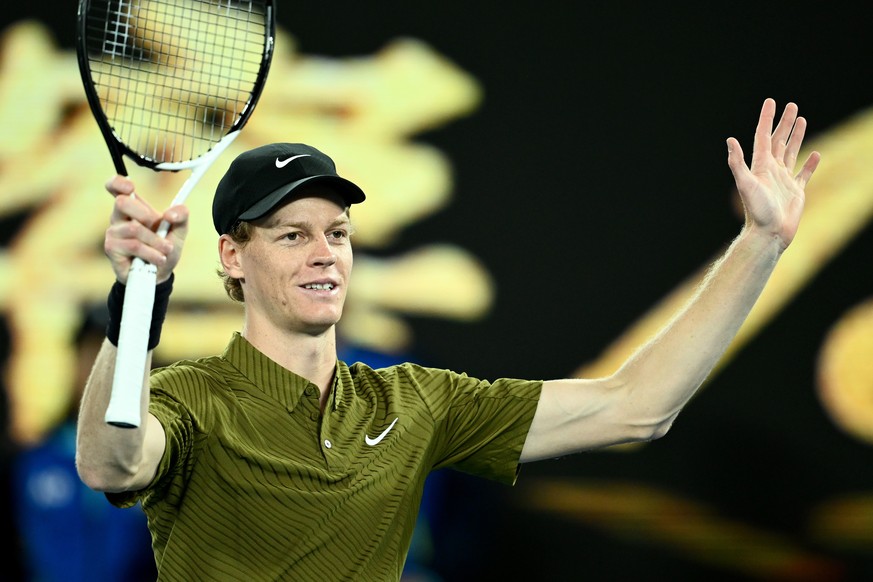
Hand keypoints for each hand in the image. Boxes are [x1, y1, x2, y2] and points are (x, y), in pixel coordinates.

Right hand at [104, 176, 188, 283]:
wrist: (161, 273)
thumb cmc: (165, 247)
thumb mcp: (179, 230)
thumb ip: (181, 216)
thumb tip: (171, 213)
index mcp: (133, 207)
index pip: (115, 187)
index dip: (118, 183)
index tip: (130, 186)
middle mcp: (119, 217)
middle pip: (122, 202)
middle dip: (146, 214)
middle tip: (159, 227)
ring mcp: (113, 232)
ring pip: (134, 229)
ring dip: (156, 242)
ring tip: (165, 251)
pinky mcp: (111, 248)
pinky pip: (133, 246)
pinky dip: (151, 253)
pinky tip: (158, 260)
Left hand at [726, 98, 820, 248]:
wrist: (769, 233)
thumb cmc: (757, 211)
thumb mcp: (745, 184)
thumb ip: (737, 163)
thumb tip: (730, 140)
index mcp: (760, 166)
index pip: (763, 137)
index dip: (767, 119)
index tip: (770, 102)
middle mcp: (771, 170)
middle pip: (779, 141)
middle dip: (784, 123)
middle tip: (791, 105)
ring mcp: (784, 180)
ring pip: (791, 152)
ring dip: (796, 136)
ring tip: (801, 120)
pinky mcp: (796, 191)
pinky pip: (804, 174)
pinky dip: (810, 163)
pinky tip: (816, 154)